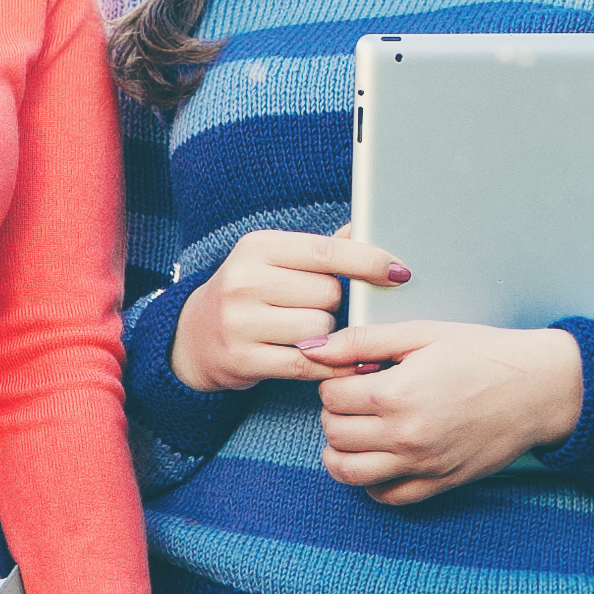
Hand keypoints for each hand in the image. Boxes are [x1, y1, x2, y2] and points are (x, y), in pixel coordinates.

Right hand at [175, 228, 406, 392]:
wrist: (194, 336)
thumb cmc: (251, 292)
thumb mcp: (276, 260)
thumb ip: (321, 248)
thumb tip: (366, 227)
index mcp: (257, 247)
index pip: (325, 252)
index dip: (368, 261)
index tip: (399, 272)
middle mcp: (245, 281)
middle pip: (328, 294)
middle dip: (335, 304)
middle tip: (315, 307)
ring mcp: (240, 322)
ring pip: (321, 330)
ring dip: (327, 335)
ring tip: (306, 331)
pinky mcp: (242, 359)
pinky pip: (307, 364)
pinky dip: (329, 365)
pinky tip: (335, 362)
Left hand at [311, 322, 585, 504]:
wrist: (539, 388)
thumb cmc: (484, 355)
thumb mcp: (422, 334)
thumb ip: (362, 341)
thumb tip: (312, 349)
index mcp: (396, 394)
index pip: (330, 396)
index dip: (336, 379)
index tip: (356, 372)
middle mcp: (404, 436)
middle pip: (334, 433)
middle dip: (337, 412)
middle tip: (360, 396)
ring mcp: (420, 465)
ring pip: (347, 471)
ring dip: (343, 449)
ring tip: (362, 428)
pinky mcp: (437, 484)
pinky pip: (384, 495)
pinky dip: (373, 479)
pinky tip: (385, 454)